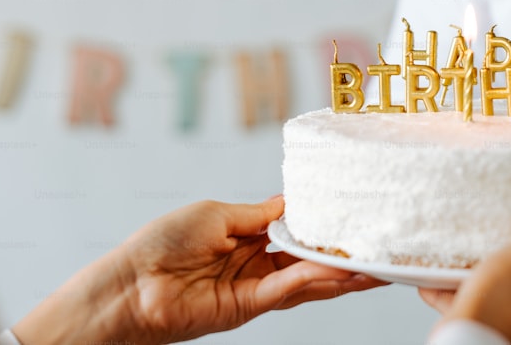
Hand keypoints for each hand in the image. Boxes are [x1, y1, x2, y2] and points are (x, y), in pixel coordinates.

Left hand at [14, 196, 383, 343]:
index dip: (324, 227)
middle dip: (344, 256)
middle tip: (381, 250)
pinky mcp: (246, 308)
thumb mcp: (217, 212)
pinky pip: (286, 291)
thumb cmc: (162, 242)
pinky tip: (336, 272)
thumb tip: (290, 202)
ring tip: (375, 266)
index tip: (355, 217)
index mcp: (248, 236)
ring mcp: (254, 288)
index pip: (297, 232)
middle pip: (310, 260)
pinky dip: (311, 281)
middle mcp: (257, 264)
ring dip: (340, 274)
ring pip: (306, 280)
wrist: (129, 283)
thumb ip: (258, 214)